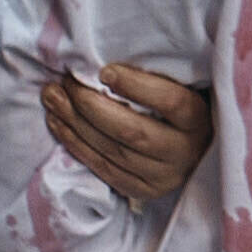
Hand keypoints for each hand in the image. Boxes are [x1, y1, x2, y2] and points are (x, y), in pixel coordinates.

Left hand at [41, 64, 212, 205]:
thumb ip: (158, 76)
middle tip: (64, 82)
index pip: (171, 101)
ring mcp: (163, 177)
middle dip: (90, 105)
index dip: (136, 86)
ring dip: (74, 123)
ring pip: (112, 150)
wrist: (198, 151)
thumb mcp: (183, 87)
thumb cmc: (183, 107)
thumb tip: (105, 61)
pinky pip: (104, 168)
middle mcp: (184, 152)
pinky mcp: (143, 190)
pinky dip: (76, 145)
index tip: (104, 70)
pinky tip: (58, 124)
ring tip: (51, 98)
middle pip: (132, 131)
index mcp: (199, 120)